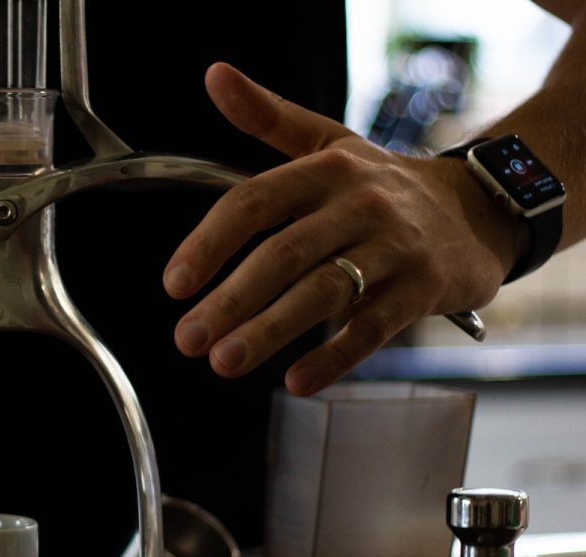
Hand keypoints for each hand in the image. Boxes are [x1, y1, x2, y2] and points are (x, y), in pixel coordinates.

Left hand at [163, 64, 521, 395]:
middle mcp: (359, 204)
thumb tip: (215, 76)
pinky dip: (334, 356)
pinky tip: (296, 381)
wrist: (480, 207)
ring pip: (324, 292)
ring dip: (269, 330)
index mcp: (325, 169)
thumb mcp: (329, 143)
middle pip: (284, 254)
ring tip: (224, 361)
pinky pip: (373, 327)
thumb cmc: (383, 184)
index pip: (254, 203)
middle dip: (230, 299)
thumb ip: (267, 117)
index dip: (209, 243)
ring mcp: (395, 247)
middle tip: (187, 338)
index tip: (174, 284)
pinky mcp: (424, 288)